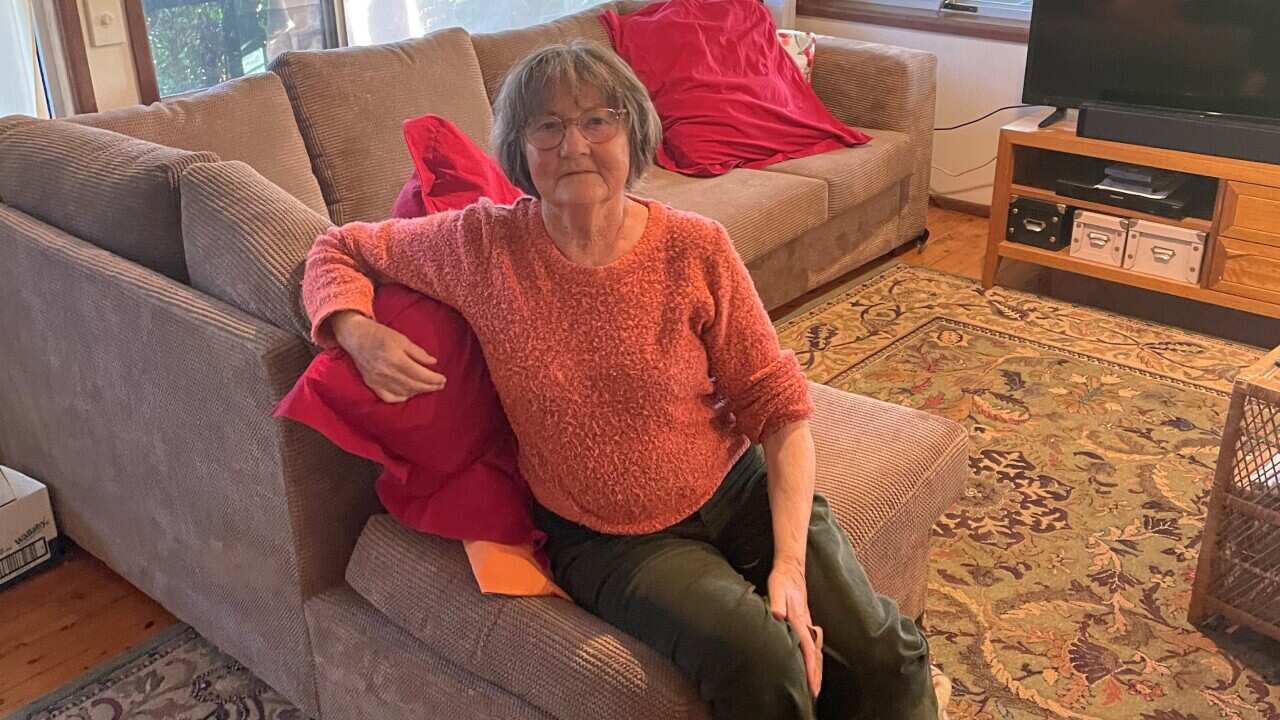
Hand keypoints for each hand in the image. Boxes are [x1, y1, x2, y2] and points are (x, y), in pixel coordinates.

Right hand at [330, 310, 445, 402]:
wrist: (355, 337)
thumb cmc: (380, 334)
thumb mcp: (402, 338)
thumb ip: (418, 352)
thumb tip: (433, 362)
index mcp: (395, 358)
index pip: (419, 374)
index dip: (433, 379)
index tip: (443, 379)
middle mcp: (386, 372)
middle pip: (413, 385)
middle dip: (429, 387)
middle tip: (440, 386)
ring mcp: (378, 380)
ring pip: (403, 392)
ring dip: (418, 392)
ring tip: (427, 388)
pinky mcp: (371, 384)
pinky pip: (389, 397)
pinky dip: (401, 397)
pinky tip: (409, 394)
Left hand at [768, 559, 822, 698]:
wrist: (791, 567)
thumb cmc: (782, 579)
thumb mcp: (777, 588)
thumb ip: (777, 603)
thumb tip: (778, 616)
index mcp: (800, 620)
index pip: (808, 651)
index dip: (810, 670)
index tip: (811, 687)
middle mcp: (807, 624)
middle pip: (815, 655)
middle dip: (815, 675)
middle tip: (814, 694)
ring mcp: (807, 623)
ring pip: (816, 650)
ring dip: (816, 668)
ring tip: (815, 684)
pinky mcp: (805, 621)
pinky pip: (813, 643)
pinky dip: (814, 657)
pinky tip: (812, 661)